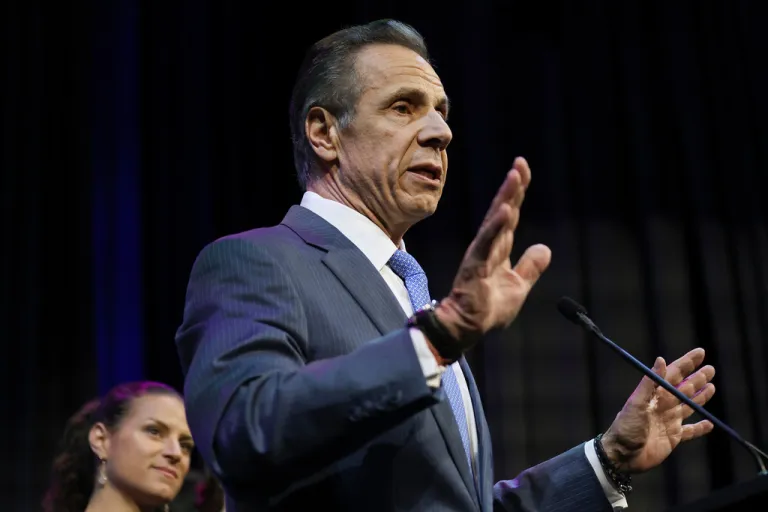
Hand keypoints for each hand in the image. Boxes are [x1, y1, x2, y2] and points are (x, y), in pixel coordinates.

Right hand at [434, 157, 550, 352]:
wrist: (467, 328)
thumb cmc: (487, 309)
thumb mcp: (518, 286)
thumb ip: (530, 266)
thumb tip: (544, 248)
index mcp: (499, 249)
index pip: (511, 216)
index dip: (517, 193)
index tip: (523, 169)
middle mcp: (489, 246)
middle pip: (503, 211)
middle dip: (512, 187)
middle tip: (520, 163)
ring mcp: (481, 253)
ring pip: (495, 221)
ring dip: (505, 199)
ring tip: (514, 177)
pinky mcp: (475, 265)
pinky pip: (487, 242)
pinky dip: (495, 226)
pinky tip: (505, 211)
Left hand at [601, 348, 715, 472]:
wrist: (622, 454)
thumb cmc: (626, 427)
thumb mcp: (636, 403)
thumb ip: (649, 383)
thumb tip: (661, 360)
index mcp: (655, 395)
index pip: (674, 374)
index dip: (687, 363)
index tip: (700, 352)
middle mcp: (663, 405)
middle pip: (684, 388)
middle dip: (697, 378)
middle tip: (711, 368)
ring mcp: (669, 421)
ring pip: (689, 406)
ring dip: (700, 397)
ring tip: (712, 387)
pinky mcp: (673, 437)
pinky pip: (690, 431)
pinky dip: (700, 428)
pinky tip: (709, 424)